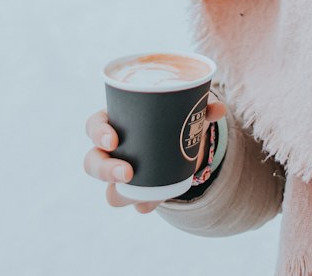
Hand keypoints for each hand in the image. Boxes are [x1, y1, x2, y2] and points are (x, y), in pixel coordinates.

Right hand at [83, 102, 226, 213]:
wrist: (177, 142)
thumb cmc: (169, 117)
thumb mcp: (181, 109)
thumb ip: (199, 108)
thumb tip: (218, 108)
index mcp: (114, 122)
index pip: (94, 126)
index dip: (98, 133)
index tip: (113, 139)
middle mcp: (110, 152)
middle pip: (93, 163)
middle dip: (105, 170)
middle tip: (127, 172)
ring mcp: (120, 175)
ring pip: (109, 191)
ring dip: (121, 195)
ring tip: (140, 196)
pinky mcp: (136, 192)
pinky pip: (134, 204)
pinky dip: (144, 204)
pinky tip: (150, 204)